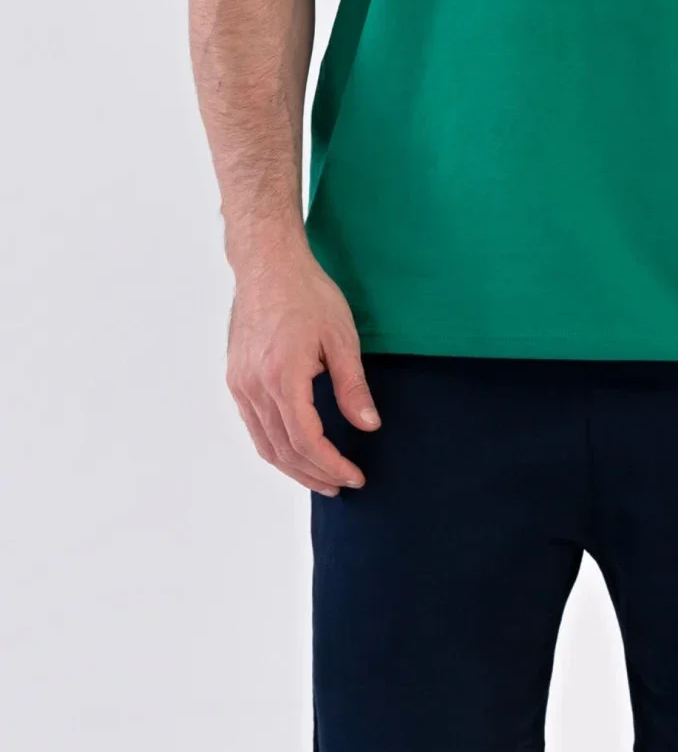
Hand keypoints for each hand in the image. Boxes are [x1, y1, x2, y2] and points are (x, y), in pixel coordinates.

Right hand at [226, 250, 380, 494]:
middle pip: (283, 450)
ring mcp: (240, 384)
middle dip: (314, 474)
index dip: (331, 464)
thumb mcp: (341, 337)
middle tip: (342, 484)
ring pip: (264, 444)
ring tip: (321, 477)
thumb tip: (369, 426)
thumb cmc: (307, 294)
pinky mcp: (235, 379)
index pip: (305, 440)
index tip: (354, 476)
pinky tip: (295, 450)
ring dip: (293, 467)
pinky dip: (275, 447)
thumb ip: (353, 386)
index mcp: (282, 376)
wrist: (267, 266)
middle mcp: (254, 386)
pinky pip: (253, 426)